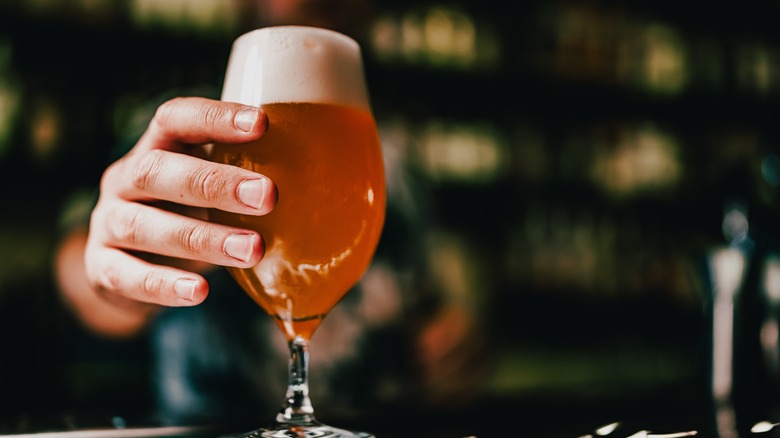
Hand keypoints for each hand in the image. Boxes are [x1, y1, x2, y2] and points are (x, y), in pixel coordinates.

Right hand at [83, 97, 276, 315]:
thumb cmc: (188, 213)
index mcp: (156, 148)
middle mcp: (124, 179)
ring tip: (252, 250)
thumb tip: (330, 184)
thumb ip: (246, 181)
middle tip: (267, 196)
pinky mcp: (102, 267)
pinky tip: (199, 292)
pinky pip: (127, 276)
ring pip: (144, 225)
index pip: (175, 118)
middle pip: (157, 171)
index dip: (214, 118)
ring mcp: (108, 222)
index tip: (261, 123)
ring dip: (201, 238)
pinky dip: (164, 285)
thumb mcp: (211, 189)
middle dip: (214, 184)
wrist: (128, 264)